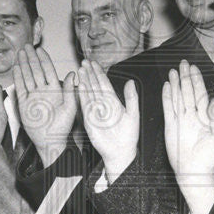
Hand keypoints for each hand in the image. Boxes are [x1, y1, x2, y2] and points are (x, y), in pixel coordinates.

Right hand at [13, 45, 76, 165]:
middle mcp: (43, 91)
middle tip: (26, 47)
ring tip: (19, 54)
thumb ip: (70, 90)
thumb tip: (73, 73)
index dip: (43, 60)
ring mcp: (33, 96)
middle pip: (36, 71)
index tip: (39, 50)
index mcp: (55, 90)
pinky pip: (20, 88)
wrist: (50, 141)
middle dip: (31, 58)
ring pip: (27, 77)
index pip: (48, 71)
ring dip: (23, 65)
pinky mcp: (24, 104)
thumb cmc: (62, 127)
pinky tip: (16, 68)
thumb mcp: (70, 107)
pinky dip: (18, 78)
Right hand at [76, 59, 138, 182]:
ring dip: (85, 81)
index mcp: (113, 102)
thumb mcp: (133, 114)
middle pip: (95, 85)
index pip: (104, 84)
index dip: (99, 73)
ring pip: (89, 93)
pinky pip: (85, 106)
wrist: (121, 151)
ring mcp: (95, 112)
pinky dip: (83, 95)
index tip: (94, 63)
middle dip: (90, 73)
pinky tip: (81, 85)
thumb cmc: (129, 136)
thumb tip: (131, 81)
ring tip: (81, 69)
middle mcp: (103, 105)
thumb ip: (131, 98)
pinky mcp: (90, 120)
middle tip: (85, 61)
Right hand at [162, 60, 213, 213]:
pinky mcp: (171, 126)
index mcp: (205, 118)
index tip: (194, 69)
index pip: (200, 94)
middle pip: (188, 92)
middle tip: (183, 64)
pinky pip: (168, 108)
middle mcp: (192, 117)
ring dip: (176, 84)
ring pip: (178, 97)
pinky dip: (167, 97)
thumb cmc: (208, 159)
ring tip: (173, 71)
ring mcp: (181, 120)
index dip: (197, 81)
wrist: (194, 173)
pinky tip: (167, 87)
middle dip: (186, 77)